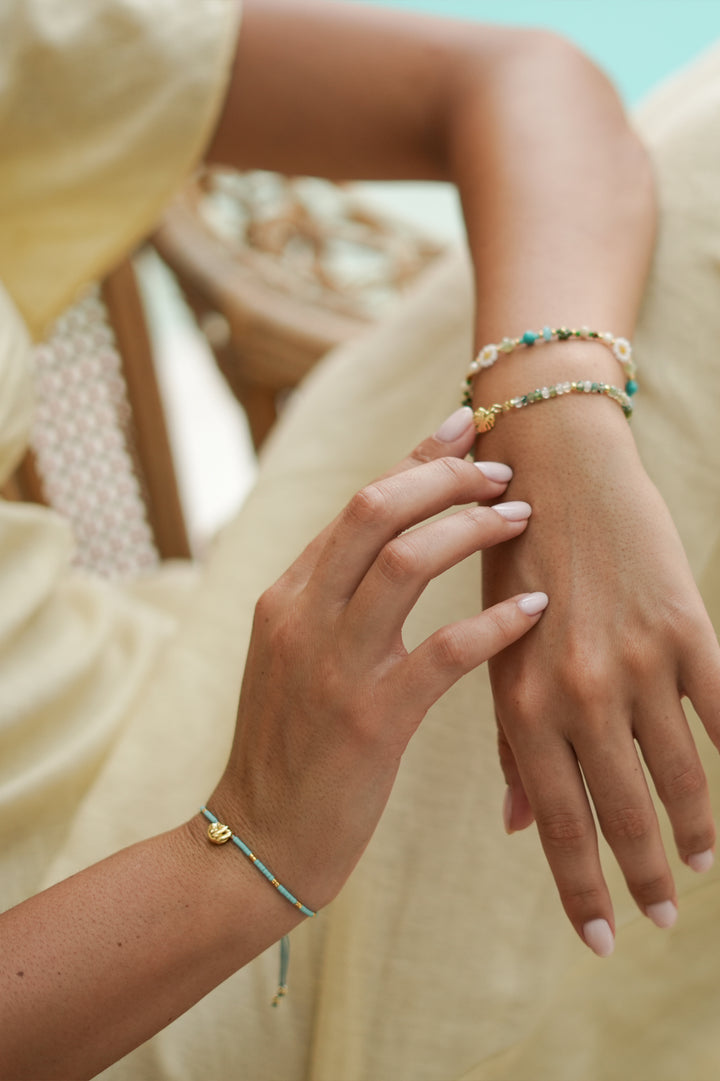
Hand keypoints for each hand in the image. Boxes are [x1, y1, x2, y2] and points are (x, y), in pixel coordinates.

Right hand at [211, 408, 547, 909]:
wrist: (259, 838)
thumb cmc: (289, 748)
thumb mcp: (293, 657)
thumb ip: (328, 600)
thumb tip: (382, 546)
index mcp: (285, 596)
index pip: (355, 505)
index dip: (414, 460)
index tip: (462, 428)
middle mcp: (302, 616)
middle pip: (377, 510)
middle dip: (447, 476)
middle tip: (501, 470)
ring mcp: (333, 665)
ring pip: (408, 562)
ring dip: (473, 529)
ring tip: (520, 519)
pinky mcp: (371, 720)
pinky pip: (444, 650)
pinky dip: (495, 622)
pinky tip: (531, 610)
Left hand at [483, 408, 719, 955]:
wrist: (555, 470)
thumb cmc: (512, 563)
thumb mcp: (496, 649)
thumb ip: (513, 741)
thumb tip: (516, 827)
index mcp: (521, 701)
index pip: (556, 821)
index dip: (580, 888)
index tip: (600, 941)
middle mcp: (579, 692)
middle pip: (625, 813)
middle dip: (643, 877)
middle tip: (661, 923)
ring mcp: (638, 663)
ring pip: (681, 775)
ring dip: (693, 830)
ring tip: (697, 866)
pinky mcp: (686, 630)